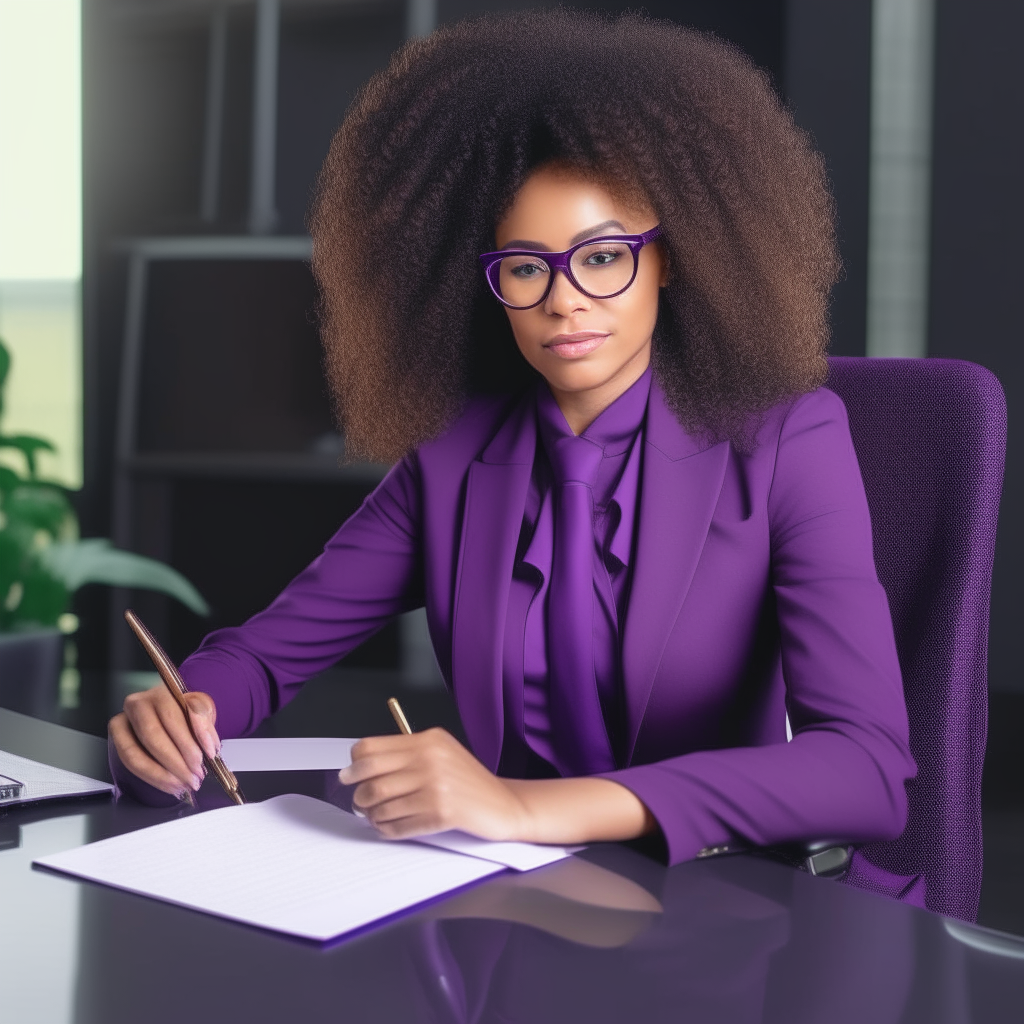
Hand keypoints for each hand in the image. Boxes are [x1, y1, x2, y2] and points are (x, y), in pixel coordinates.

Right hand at [108, 686, 219, 797]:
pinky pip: (130, 763)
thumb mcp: (202, 710)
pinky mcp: (117, 739)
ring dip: (162, 774)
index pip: (174, 715)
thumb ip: (205, 722)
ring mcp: (123, 721)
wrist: (169, 718)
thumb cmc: (186, 713)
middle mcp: (138, 704)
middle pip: (153, 736)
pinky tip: (171, 785)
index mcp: (162, 692)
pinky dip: (153, 778)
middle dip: (177, 761)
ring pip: (135, 753)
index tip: (210, 754)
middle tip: (196, 775)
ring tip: (184, 784)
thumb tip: (208, 745)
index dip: (192, 737)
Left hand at [338, 728, 528, 840]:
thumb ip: (408, 754)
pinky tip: (388, 828)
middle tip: (358, 801)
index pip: (371, 747)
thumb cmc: (468, 781)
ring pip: (380, 803)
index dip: (354, 764)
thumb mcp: (442, 752)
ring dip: (371, 815)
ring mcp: (436, 786)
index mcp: (428, 740)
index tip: (350, 776)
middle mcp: (430, 759)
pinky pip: (397, 825)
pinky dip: (386, 829)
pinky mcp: (441, 813)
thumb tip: (361, 768)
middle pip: (370, 775)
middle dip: (358, 792)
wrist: (503, 804)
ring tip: (375, 817)